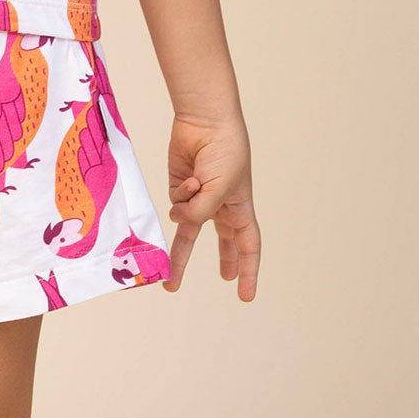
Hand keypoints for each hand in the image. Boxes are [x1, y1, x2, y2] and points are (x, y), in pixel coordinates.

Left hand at [162, 112, 259, 300]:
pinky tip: (191, 177)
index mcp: (240, 207)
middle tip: (224, 280)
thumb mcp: (219, 190)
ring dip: (181, 253)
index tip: (246, 296)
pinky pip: (176, 201)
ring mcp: (198, 195)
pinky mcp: (179, 184)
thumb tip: (178, 221)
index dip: (249, 271)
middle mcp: (220, 204)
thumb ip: (200, 213)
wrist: (205, 121)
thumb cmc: (224, 153)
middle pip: (221, 241)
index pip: (248, 245)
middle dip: (222, 261)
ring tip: (170, 282)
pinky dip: (182, 193)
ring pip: (188, 230)